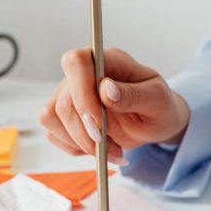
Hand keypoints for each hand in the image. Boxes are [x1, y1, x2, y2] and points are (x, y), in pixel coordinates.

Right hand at [39, 48, 189, 162]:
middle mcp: (83, 74)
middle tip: (112, 147)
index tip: (98, 122)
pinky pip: (54, 133)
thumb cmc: (158, 106)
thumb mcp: (157, 100)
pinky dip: (76, 148)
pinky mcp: (64, 116)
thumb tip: (106, 89)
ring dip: (81, 143)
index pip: (77, 62)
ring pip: (52, 118)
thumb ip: (133, 94)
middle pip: (63, 101)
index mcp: (108, 61)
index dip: (82, 94)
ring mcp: (69, 94)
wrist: (154, 123)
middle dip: (85, 132)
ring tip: (111, 149)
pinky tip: (99, 149)